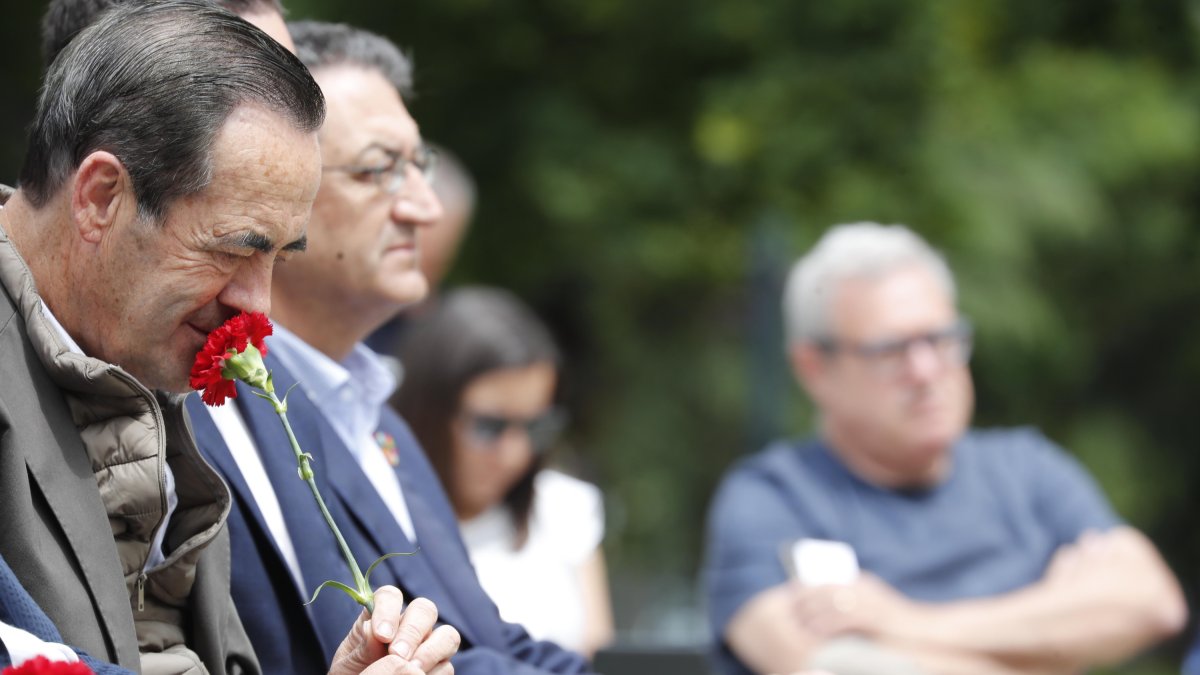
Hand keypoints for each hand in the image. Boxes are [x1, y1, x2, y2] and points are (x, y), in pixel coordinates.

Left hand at [329, 586, 461, 673]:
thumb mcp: (349, 664)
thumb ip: (361, 648)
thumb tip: (372, 631)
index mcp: (381, 617)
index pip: (390, 596)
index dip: (388, 610)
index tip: (381, 635)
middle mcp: (409, 627)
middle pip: (424, 609)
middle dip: (412, 631)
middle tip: (397, 654)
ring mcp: (428, 646)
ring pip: (447, 635)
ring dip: (431, 651)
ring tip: (413, 669)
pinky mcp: (440, 669)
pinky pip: (447, 666)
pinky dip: (434, 673)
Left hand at [791, 574, 919, 640]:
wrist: (925, 633)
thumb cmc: (895, 626)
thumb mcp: (870, 610)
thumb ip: (849, 606)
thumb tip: (819, 614)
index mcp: (859, 582)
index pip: (822, 581)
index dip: (803, 591)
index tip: (789, 600)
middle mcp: (861, 586)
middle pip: (820, 589)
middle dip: (801, 602)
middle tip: (787, 615)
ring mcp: (866, 599)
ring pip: (827, 602)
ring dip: (809, 614)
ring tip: (798, 626)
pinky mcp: (871, 615)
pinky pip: (840, 618)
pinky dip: (824, 625)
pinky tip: (814, 634)